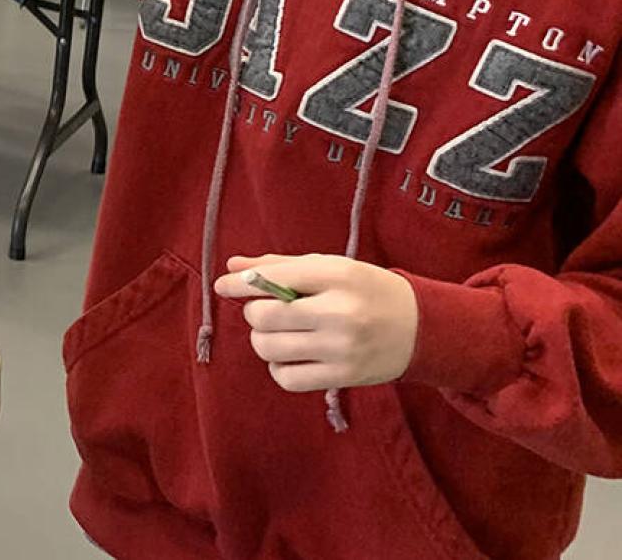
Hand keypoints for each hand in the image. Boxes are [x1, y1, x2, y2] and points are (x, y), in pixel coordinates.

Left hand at [215, 254, 418, 391]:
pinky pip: (287, 378)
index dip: (240, 283)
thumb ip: (280, 266)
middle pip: (266, 316)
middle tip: (266, 311)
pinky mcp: (346, 377)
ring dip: (263, 340)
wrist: (422, 326)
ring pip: (270, 348)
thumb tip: (231, 266)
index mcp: (338, 276)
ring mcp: (344, 349)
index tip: (224, 285)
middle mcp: (341, 312)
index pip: (274, 279)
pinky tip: (290, 357)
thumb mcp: (330, 267)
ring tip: (278, 333)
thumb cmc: (366, 291)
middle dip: (255, 313)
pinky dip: (278, 368)